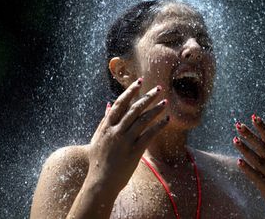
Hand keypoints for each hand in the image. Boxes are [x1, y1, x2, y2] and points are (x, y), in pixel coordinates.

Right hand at [86, 78, 168, 193]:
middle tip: (158, 88)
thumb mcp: (97, 138)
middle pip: (134, 109)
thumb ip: (104, 120)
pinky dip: (158, 125)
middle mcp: (116, 131)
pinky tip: (166, 119)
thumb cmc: (98, 161)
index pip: (120, 103)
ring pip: (143, 120)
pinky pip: (149, 135)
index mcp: (106, 126)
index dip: (130, 91)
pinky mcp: (134, 151)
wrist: (100, 183)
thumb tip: (109, 104)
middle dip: (147, 97)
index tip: (139, 81)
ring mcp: (125, 141)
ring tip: (165, 101)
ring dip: (155, 109)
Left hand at [233, 115, 264, 218]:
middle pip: (264, 148)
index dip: (263, 128)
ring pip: (259, 161)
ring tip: (234, 139)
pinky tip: (238, 162)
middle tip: (238, 125)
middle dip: (251, 135)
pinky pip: (258, 178)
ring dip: (246, 149)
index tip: (254, 116)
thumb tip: (257, 145)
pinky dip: (248, 170)